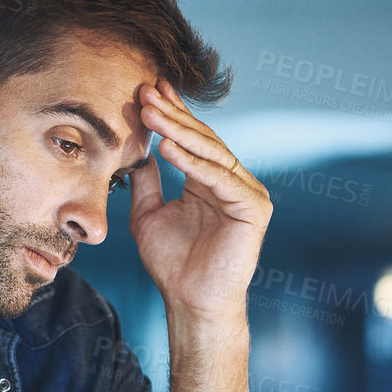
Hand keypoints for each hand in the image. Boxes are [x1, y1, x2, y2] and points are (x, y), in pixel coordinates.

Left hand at [130, 78, 271, 323]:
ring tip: (150, 112)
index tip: (147, 89)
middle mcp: (231, 182)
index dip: (171, 114)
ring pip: (211, 153)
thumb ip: (147, 183)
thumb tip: (138, 152)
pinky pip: (221, 179)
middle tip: (145, 91)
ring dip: (179, 131)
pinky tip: (169, 148)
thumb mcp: (148, 214)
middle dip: (172, 115)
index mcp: (209, 181)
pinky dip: (195, 163)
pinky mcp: (254, 209)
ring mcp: (246, 193)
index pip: (191, 139)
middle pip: (202, 140)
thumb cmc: (172, 264)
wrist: (190, 302)